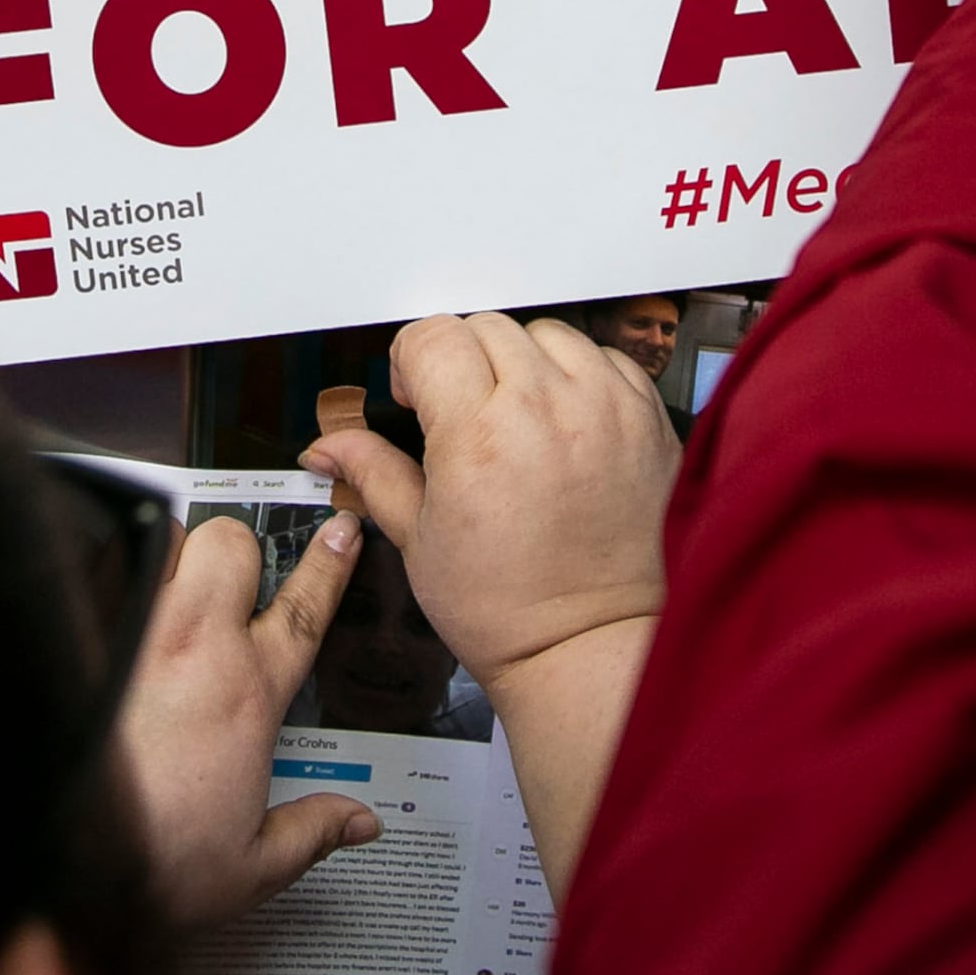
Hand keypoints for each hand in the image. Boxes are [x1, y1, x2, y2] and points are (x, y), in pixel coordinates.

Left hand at [112, 509, 381, 926]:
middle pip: (230, 545)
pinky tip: (101, 607)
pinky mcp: (77, 637)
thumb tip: (358, 823)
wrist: (65, 870)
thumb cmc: (152, 867)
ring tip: (161, 587)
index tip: (339, 532)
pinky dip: (107, 572)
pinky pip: (100, 569)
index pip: (303, 609)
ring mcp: (132, 634)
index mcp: (247, 695)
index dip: (328, 565)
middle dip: (233, 552)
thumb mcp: (252, 868)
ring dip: (169, 554)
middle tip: (226, 582)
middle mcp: (194, 647)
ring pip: (164, 540)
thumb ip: (311, 833)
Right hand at [312, 315, 677, 892]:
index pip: (434, 336)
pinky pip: (607, 359)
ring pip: (548, 334)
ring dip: (524, 363)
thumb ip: (372, 473)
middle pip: (487, 328)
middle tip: (460, 413)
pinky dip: (580, 379)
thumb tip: (327, 446)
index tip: (418, 398)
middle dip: (463, 362)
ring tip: (517, 420)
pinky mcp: (647, 421)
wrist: (590, 646)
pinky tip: (564, 425)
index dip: (414, 363)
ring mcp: (605, 411)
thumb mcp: (419, 541)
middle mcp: (547, 409)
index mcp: (479, 435)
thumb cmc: (506, 610)